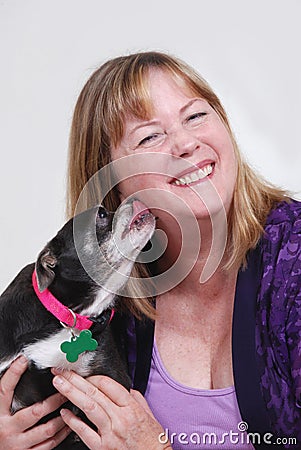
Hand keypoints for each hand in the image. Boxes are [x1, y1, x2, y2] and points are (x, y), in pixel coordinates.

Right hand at [0, 356, 70, 448]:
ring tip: (70, 406)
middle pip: (35, 412)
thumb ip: (5, 397)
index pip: (4, 391)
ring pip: (46, 429)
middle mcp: (7, 429)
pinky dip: (61, 434)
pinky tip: (67, 425)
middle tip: (65, 390)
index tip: (23, 360)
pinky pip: (48, 445)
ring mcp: (17, 445)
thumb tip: (15, 370)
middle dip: (54, 400)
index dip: (13, 374)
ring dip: (62, 418)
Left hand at [52, 370, 171, 449]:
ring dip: (71, 393)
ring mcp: (110, 433)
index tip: (82, 374)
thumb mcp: (149, 414)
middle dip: (75, 379)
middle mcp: (120, 418)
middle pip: (94, 392)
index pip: (107, 384)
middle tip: (62, 371)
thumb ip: (135, 399)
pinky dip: (73, 421)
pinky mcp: (103, 448)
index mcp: (131, 407)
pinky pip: (85, 432)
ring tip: (58, 384)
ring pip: (88, 407)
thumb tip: (125, 390)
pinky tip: (64, 413)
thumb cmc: (153, 440)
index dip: (92, 376)